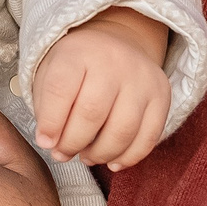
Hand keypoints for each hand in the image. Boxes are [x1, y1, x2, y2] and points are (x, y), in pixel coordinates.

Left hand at [29, 6, 172, 166]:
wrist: (116, 44)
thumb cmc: (77, 67)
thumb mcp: (50, 73)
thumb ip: (47, 108)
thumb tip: (53, 145)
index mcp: (79, 52)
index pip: (60, 90)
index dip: (50, 123)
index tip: (44, 142)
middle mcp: (114, 61)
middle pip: (92, 113)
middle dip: (72, 143)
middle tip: (63, 153)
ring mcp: (142, 78)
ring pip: (122, 130)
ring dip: (100, 154)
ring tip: (86, 156)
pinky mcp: (162, 95)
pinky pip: (148, 137)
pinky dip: (129, 157)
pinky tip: (112, 161)